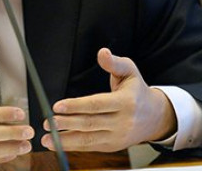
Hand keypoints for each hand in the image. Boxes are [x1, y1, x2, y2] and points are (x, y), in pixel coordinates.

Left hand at [42, 48, 176, 151]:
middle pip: (91, 123)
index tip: (57, 106)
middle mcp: (123, 122)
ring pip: (89, 140)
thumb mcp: (130, 71)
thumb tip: (102, 52)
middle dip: (67, 124)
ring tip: (46, 138)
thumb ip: (114, 63)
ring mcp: (118, 137)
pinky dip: (73, 147)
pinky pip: (90, 147)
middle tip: (48, 122)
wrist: (155, 118)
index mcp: (126, 102)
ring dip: (65, 140)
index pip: (97, 104)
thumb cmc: (137, 91)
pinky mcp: (112, 146)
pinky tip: (57, 144)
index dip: (76, 105)